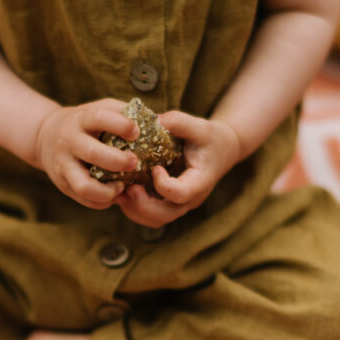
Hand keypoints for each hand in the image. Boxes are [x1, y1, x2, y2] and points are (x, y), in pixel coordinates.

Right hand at [34, 99, 138, 209]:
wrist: (46, 136)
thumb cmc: (87, 123)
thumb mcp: (101, 109)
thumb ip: (125, 113)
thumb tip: (161, 121)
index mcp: (81, 119)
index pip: (99, 118)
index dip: (120, 125)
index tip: (137, 131)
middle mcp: (69, 141)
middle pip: (93, 153)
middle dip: (118, 161)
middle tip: (135, 163)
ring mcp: (63, 164)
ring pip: (84, 184)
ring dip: (107, 190)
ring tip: (122, 188)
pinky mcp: (62, 183)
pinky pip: (82, 198)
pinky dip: (101, 201)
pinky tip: (114, 196)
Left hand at [115, 111, 241, 227]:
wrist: (221, 151)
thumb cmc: (210, 138)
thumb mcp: (200, 126)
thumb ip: (180, 122)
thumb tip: (154, 120)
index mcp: (200, 181)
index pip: (181, 194)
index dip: (163, 185)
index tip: (155, 167)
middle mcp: (191, 198)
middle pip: (166, 215)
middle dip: (142, 205)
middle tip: (127, 188)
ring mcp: (179, 204)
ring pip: (155, 220)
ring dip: (134, 209)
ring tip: (118, 191)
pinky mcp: (168, 203)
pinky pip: (150, 216)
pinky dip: (133, 208)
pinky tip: (121, 191)